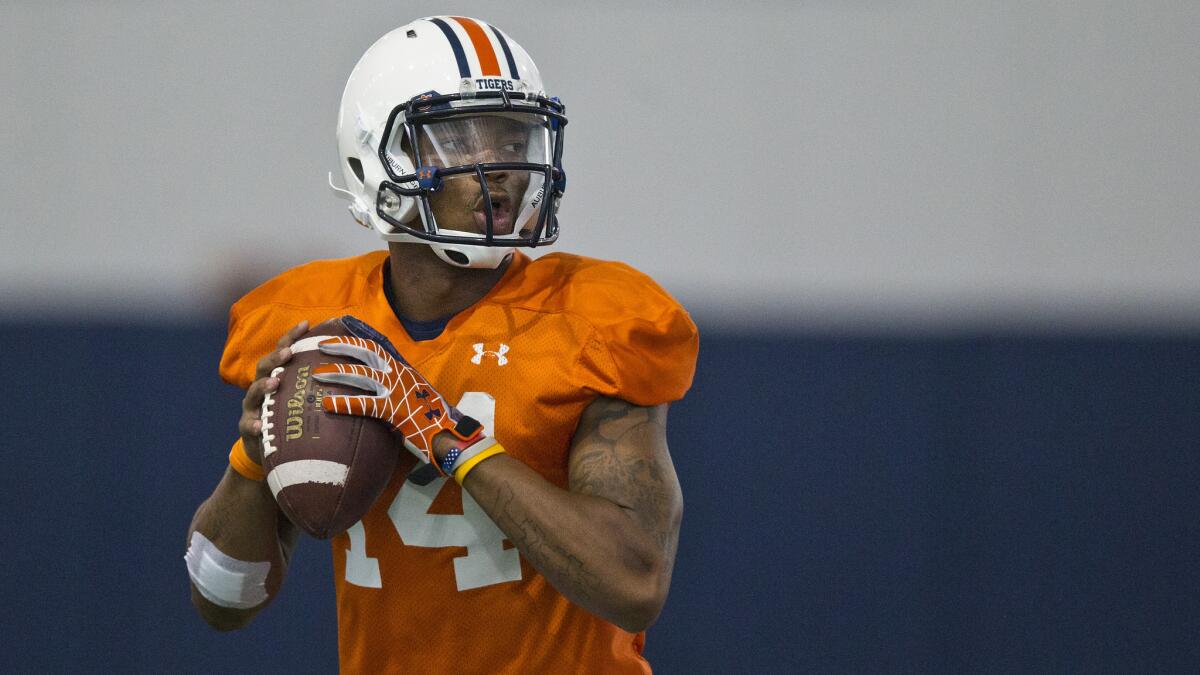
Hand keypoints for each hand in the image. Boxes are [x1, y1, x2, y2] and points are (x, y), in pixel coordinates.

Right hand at [237, 321, 309, 464]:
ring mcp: (252, 407)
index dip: (292, 337)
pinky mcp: (248, 428)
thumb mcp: (303, 397)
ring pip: (252, 393)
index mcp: (277, 376)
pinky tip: (259, 425)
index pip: (283, 351)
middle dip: (275, 358)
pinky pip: (248, 425)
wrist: (269, 447)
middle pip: (264, 367)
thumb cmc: (291, 417)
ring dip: (263, 387)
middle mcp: (262, 388)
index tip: (306, 324)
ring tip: (274, 383)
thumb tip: (353, 368)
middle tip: (288, 353)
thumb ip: (319, 382)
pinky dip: (253, 424)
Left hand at [310, 320, 483, 473]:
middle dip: (343, 345)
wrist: (447, 433)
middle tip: (320, 346)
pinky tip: (327, 405)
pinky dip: (344, 403)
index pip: (376, 348)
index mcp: (403, 370)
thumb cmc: (431, 417)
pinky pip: (364, 404)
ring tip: (316, 374)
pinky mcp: (394, 409)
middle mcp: (399, 374)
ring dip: (338, 372)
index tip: (337, 337)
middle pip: (367, 351)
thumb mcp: (414, 395)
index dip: (355, 341)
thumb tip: (377, 391)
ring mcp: (396, 390)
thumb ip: (395, 389)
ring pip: (362, 374)